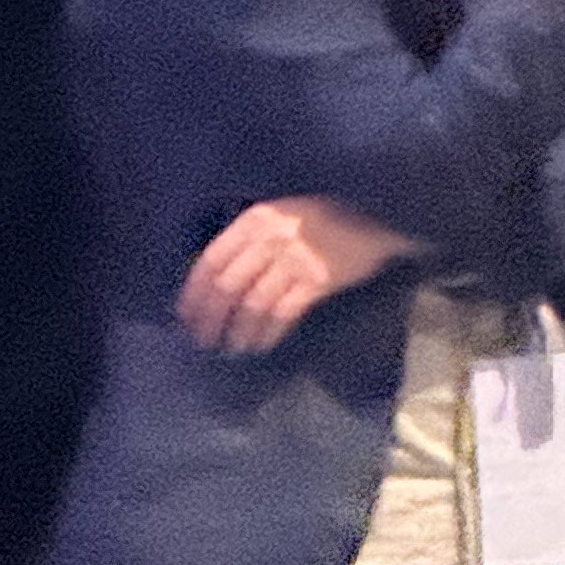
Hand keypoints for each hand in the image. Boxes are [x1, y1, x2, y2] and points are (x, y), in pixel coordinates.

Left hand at [179, 196, 416, 353]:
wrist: (378, 215)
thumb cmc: (325, 218)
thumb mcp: (282, 216)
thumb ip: (251, 241)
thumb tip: (214, 285)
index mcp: (256, 219)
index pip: (211, 261)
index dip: (194, 294)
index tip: (186, 318)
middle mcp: (270, 236)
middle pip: (226, 287)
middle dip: (210, 320)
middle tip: (203, 342)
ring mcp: (295, 257)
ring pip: (252, 304)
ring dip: (237, 332)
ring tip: (232, 349)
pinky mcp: (317, 278)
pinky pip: (282, 314)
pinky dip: (267, 334)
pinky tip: (261, 345)